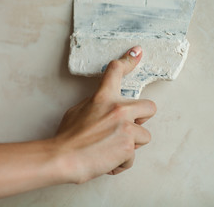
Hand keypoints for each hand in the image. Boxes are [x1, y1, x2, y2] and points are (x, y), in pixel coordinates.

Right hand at [53, 46, 156, 183]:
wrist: (63, 159)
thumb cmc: (68, 137)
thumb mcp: (78, 111)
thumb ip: (96, 105)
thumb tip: (105, 108)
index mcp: (103, 97)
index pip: (116, 71)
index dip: (129, 60)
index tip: (137, 52)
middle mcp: (118, 109)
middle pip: (150, 107)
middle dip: (142, 118)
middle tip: (129, 128)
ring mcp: (126, 127)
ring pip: (144, 136)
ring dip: (131, 145)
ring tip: (112, 149)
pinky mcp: (128, 146)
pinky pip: (133, 156)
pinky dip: (122, 162)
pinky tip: (108, 161)